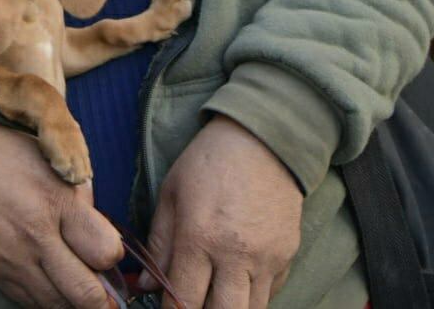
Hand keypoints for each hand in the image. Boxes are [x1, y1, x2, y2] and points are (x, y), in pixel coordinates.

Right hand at [0, 120, 122, 307]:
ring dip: (75, 302)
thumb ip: (77, 193)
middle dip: (105, 298)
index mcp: (55, 200)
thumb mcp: (45, 158)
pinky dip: (48, 301)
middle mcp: (37, 237)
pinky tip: (52, 287)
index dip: (114, 255)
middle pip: (87, 294)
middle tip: (108, 292)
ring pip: (60, 306)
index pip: (106, 251)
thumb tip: (98, 227)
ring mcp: (14, 261)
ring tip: (79, 289)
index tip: (108, 249)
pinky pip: (31, 304)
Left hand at [141, 116, 301, 308]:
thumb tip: (146, 286)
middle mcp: (236, 254)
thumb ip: (159, 243)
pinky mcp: (287, 255)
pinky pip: (271, 294)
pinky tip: (237, 280)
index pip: (182, 300)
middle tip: (192, 301)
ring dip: (229, 307)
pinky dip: (253, 295)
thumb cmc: (209, 162)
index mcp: (200, 237)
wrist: (263, 140)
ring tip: (214, 293)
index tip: (166, 305)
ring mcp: (266, 258)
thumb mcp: (171, 193)